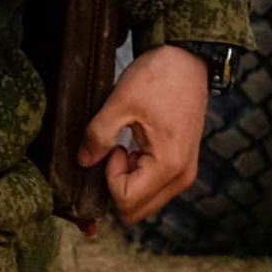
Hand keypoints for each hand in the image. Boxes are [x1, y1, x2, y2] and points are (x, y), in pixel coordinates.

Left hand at [85, 44, 213, 224]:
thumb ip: (97, 136)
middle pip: (137, 210)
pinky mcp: (183, 165)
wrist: (187, 60)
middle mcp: (182, 177)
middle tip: (116, 151)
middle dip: (118, 186)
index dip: (110, 177)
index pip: (127, 201)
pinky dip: (139, 175)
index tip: (114, 147)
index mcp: (169, 165)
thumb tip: (84, 161)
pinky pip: (155, 187)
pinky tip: (136, 147)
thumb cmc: (158, 77)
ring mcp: (185, 173)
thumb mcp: (119, 103)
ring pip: (145, 201)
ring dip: (129, 181)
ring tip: (127, 146)